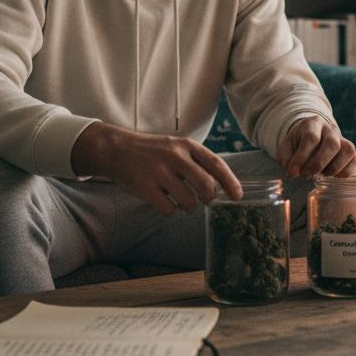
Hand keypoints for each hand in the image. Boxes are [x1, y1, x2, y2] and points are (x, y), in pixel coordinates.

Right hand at [71, 122, 241, 214]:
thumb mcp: (176, 147)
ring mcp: (159, 172)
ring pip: (189, 201)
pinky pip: (168, 209)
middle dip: (209, 198)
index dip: (231, 182)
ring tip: (182, 202)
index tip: (238, 196)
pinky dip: (170, 210)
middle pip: (206, 186)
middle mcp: (175, 156)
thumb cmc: (153, 151)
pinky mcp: (145, 187)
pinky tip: (164, 202)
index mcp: (186, 145)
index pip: (216, 164)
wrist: (117, 149)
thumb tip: (222, 185)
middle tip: (205, 201)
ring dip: (189, 207)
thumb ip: (197, 162)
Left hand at [277, 117, 355, 178]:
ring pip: (347, 151)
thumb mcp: (286, 147)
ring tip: (320, 174)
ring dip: (333, 168)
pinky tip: (332, 175)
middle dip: (318, 164)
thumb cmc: (298, 144)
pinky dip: (345, 171)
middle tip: (306, 175)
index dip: (302, 157)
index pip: (311, 138)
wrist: (311, 138)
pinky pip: (355, 160)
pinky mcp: (351, 151)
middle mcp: (331, 129)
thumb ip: (286, 158)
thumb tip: (292, 172)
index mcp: (313, 124)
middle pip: (332, 144)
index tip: (293, 172)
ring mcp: (343, 139)